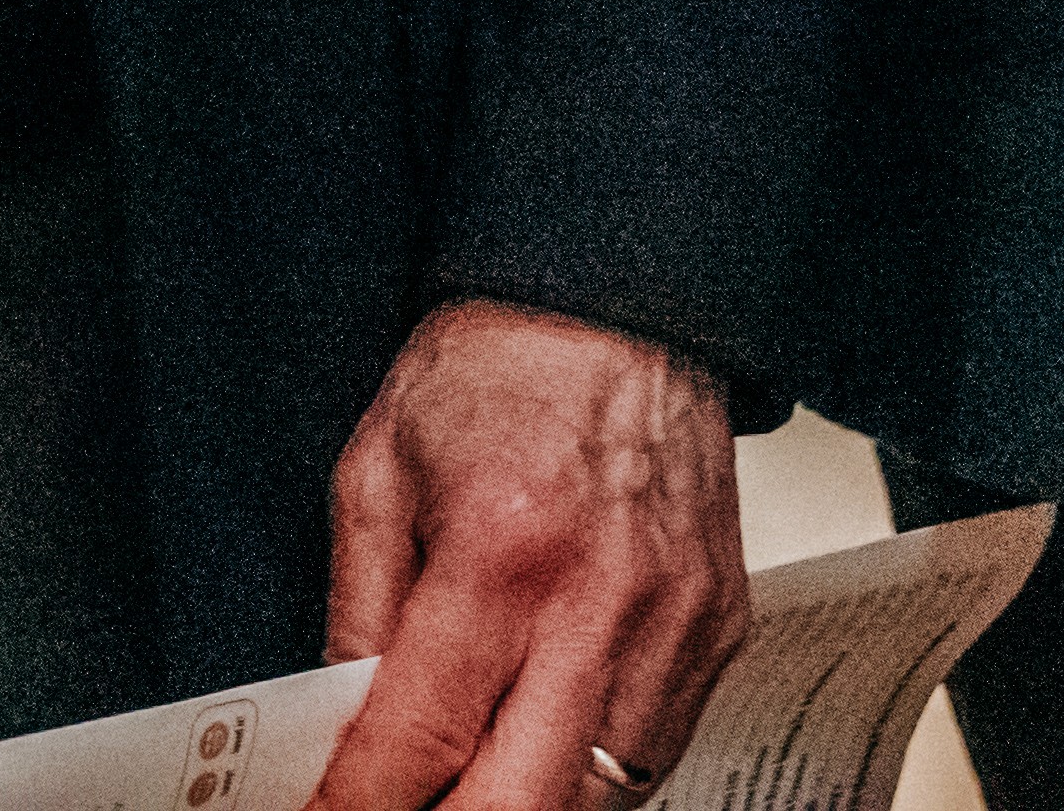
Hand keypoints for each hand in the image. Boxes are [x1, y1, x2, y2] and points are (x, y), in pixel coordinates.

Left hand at [304, 300, 738, 809]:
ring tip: (465, 780)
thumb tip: (344, 737)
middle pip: (518, 805)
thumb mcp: (376, 471)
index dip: (357, 810)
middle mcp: (600, 600)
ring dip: (518, 806)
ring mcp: (674, 625)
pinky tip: (539, 747)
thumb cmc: (500, 370)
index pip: (419, 742)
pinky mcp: (718, 632)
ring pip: (594, 804)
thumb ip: (357, 616)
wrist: (620, 304)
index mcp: (499, 551)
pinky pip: (651, 758)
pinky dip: (587, 778)